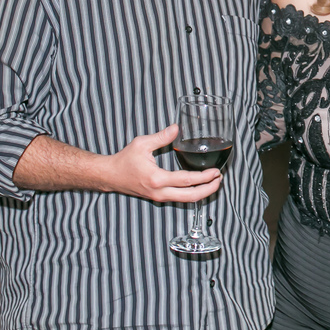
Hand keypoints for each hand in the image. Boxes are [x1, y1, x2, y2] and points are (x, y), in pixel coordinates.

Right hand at [103, 124, 222, 202]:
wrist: (111, 176)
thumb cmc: (124, 160)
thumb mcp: (142, 144)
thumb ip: (162, 137)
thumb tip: (177, 128)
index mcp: (157, 179)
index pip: (187, 180)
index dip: (204, 177)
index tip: (215, 171)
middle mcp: (159, 192)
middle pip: (191, 196)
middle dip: (208, 189)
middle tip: (219, 179)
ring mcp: (159, 197)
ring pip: (185, 200)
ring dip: (202, 193)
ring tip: (213, 182)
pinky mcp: (158, 198)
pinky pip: (179, 198)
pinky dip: (192, 193)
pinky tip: (199, 185)